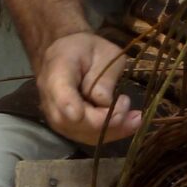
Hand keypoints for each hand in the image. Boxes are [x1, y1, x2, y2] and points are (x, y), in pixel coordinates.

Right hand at [35, 31, 139, 145]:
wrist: (65, 55)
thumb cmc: (86, 49)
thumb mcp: (103, 51)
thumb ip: (104, 74)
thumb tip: (105, 101)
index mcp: (57, 71)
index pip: (60, 93)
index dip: (70, 105)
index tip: (86, 111)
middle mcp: (51, 99)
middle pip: (73, 121)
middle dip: (105, 119)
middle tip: (127, 102)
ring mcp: (57, 116)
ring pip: (81, 133)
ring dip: (112, 130)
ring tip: (136, 118)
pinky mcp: (68, 126)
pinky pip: (87, 136)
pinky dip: (111, 133)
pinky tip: (130, 124)